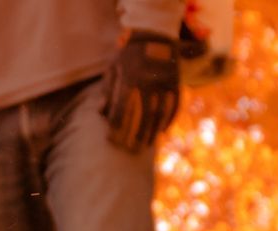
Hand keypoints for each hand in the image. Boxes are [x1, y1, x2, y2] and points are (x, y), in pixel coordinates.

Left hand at [102, 29, 180, 151]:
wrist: (154, 33)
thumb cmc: (127, 54)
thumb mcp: (112, 68)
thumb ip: (107, 91)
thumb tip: (101, 114)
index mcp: (130, 79)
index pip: (122, 109)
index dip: (116, 126)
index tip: (111, 140)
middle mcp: (149, 81)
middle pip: (144, 114)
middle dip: (137, 134)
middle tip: (132, 150)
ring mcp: (165, 81)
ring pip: (161, 111)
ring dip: (154, 131)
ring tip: (147, 145)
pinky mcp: (176, 81)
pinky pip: (174, 104)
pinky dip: (169, 119)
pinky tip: (162, 131)